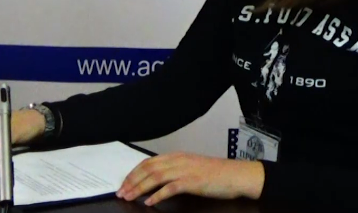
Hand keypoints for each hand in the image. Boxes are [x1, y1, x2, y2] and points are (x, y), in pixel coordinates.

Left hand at [116, 152, 264, 206]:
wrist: (236, 175)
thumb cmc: (216, 174)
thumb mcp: (191, 167)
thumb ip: (175, 170)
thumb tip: (157, 180)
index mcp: (176, 156)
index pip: (148, 162)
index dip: (133, 173)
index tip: (124, 183)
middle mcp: (178, 160)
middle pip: (147, 169)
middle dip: (131, 181)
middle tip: (121, 192)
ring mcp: (184, 170)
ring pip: (155, 177)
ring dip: (139, 188)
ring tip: (129, 197)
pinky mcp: (192, 182)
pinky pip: (170, 188)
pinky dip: (157, 195)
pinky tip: (149, 202)